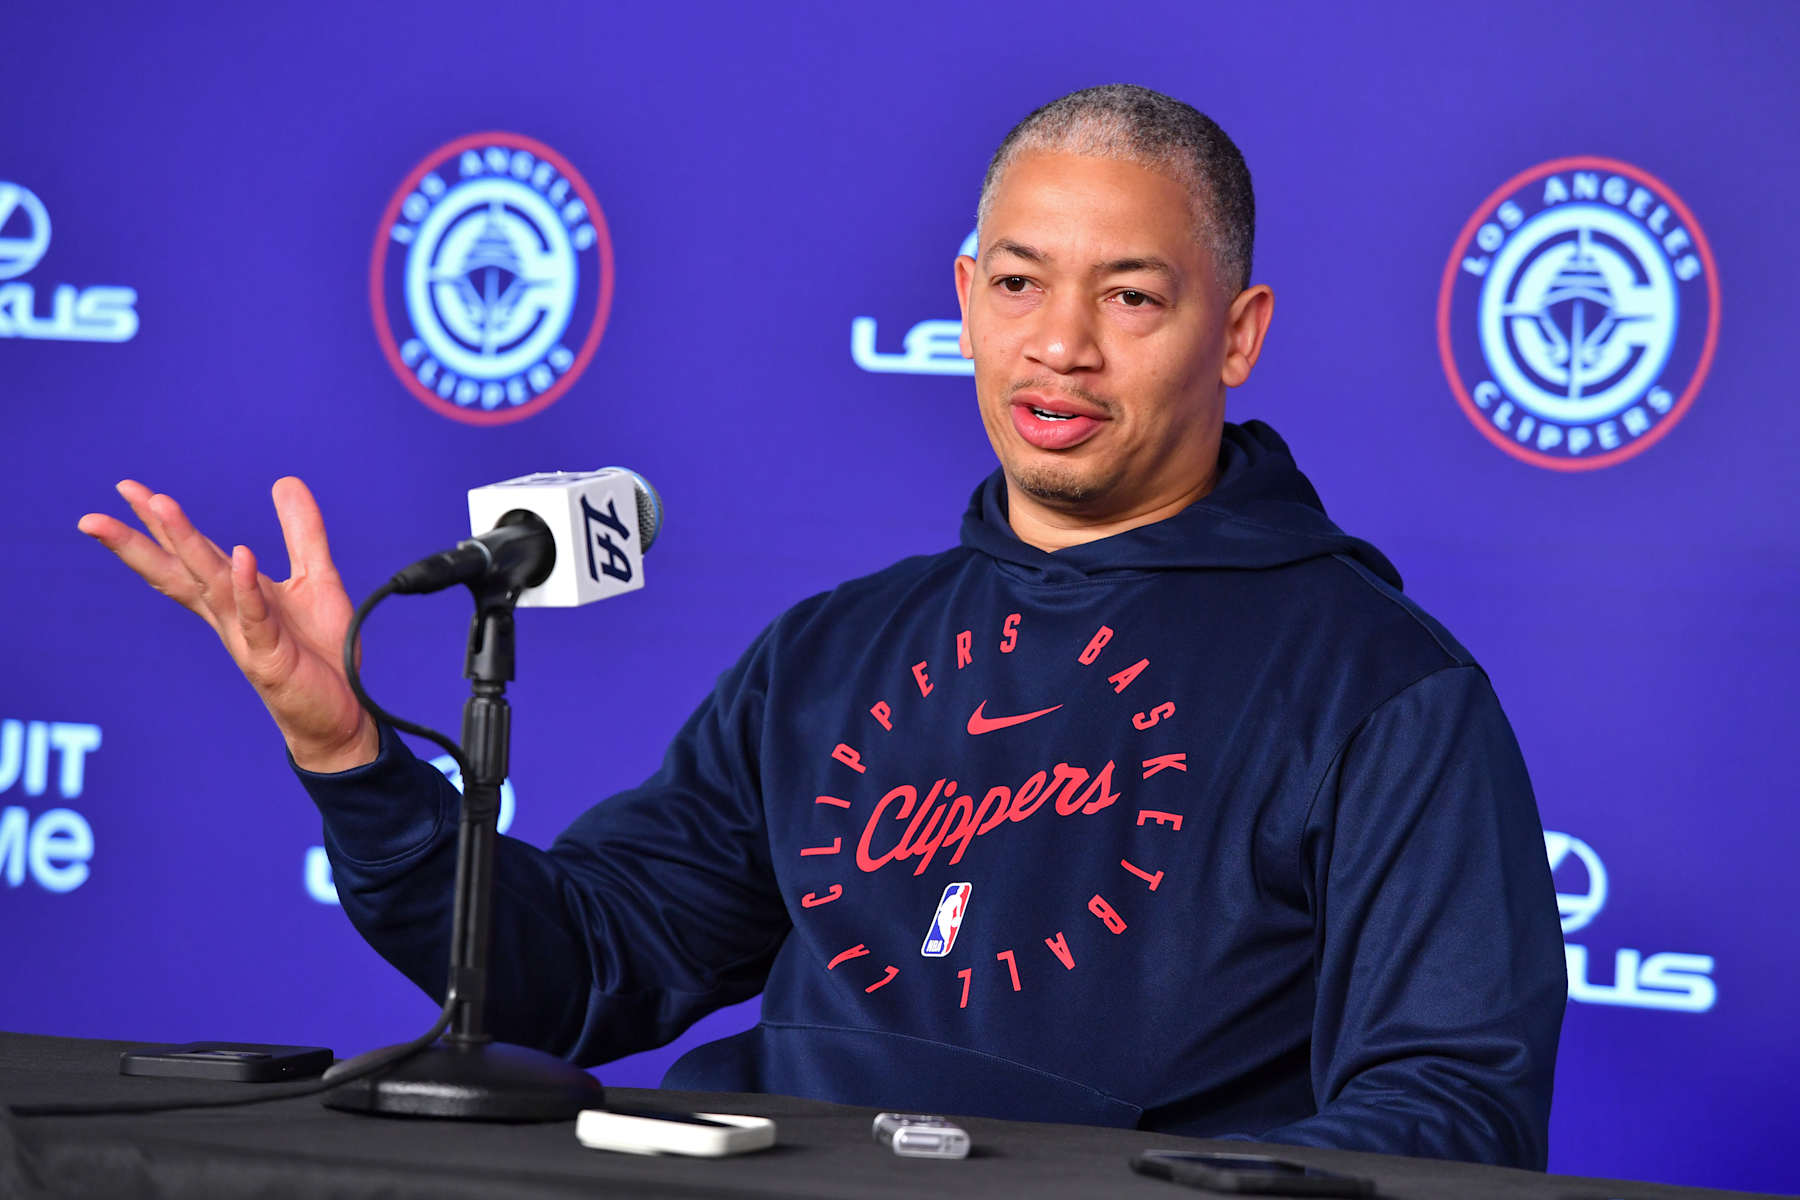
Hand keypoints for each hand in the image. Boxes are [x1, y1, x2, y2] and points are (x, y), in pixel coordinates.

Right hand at [78, 477, 379, 772]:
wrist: (343, 713)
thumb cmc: (320, 651)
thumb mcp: (315, 579)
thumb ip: (301, 532)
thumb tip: (285, 481)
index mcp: (235, 597)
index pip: (188, 556)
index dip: (159, 524)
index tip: (127, 489)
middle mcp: (230, 616)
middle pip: (178, 571)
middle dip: (138, 542)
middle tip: (93, 516)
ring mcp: (246, 637)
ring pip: (211, 585)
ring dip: (186, 544)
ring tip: (161, 504)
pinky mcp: (272, 658)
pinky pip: (257, 618)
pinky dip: (248, 588)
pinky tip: (242, 556)